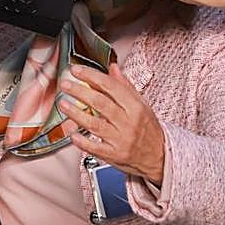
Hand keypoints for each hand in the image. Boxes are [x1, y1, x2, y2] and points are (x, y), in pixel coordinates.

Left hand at [60, 62, 164, 184]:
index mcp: (135, 107)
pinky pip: (95, 148)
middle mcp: (128, 122)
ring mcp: (121, 140)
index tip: (77, 70)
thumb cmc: (149, 129)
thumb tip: (113, 67)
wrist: (160, 156)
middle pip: (101, 103)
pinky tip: (71, 134)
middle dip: (80, 91)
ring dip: (76, 113)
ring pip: (95, 125)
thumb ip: (125, 86)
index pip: (111, 86)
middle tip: (65, 84)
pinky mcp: (115, 155)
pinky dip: (82, 141)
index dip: (92, 76)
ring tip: (63, 104)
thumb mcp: (142, 104)